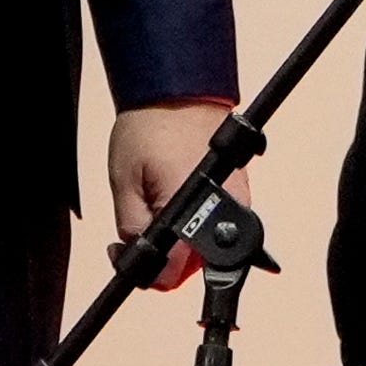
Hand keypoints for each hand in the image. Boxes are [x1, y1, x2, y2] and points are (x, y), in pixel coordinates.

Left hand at [110, 97, 248, 291]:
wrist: (180, 90)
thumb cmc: (151, 128)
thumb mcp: (124, 184)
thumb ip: (133, 229)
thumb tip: (138, 259)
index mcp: (194, 215)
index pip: (174, 275)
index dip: (147, 274)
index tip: (128, 255)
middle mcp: (224, 213)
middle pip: (194, 267)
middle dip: (165, 258)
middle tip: (139, 231)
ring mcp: (238, 201)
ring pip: (205, 247)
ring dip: (181, 241)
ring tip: (158, 205)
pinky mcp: (241, 190)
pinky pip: (216, 224)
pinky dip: (195, 222)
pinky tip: (175, 197)